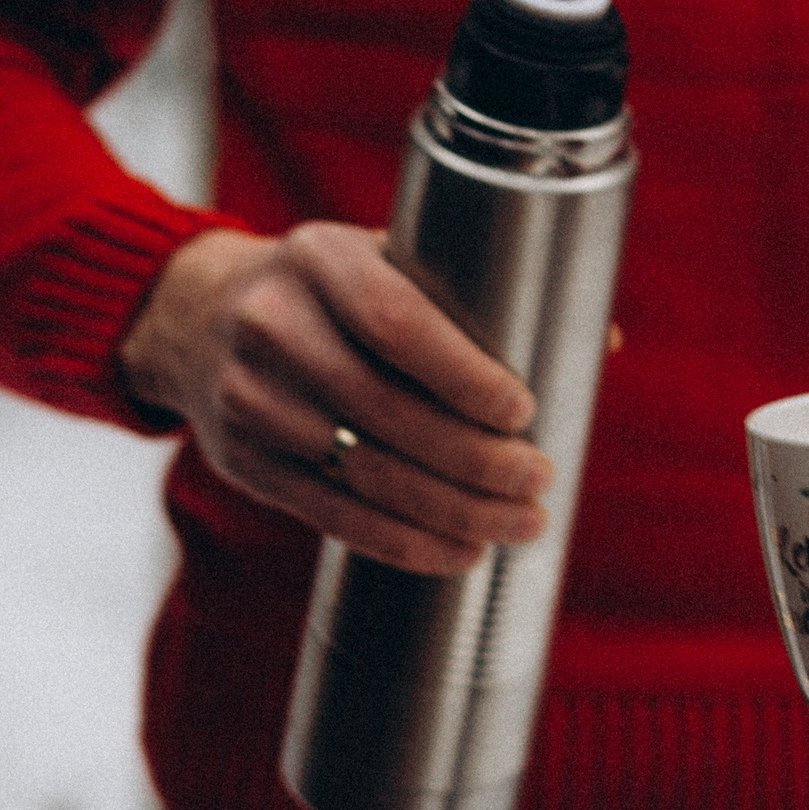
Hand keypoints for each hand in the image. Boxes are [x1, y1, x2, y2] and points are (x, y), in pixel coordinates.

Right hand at [118, 224, 552, 574]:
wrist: (201, 316)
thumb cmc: (339, 289)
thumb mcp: (392, 257)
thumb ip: (486, 292)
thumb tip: (605, 338)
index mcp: (321, 259)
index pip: (396, 323)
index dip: (464, 375)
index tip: (525, 411)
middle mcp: (272, 326)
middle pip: (384, 411)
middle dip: (473, 459)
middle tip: (541, 480)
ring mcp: (248, 399)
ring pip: (362, 472)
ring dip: (451, 510)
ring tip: (521, 524)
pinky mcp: (241, 462)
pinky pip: (329, 514)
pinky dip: (402, 542)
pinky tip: (460, 552)